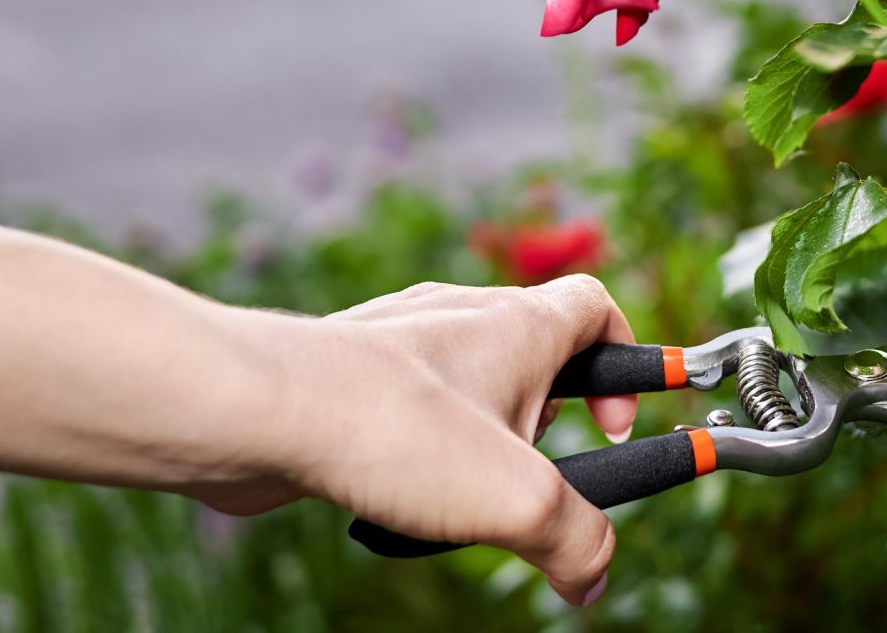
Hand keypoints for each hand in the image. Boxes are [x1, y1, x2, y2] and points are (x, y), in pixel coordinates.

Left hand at [201, 276, 636, 605]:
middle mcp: (461, 318)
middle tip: (531, 479)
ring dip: (478, 446)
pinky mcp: (352, 377)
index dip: (627, 361)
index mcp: (518, 325)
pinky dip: (417, 457)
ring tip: (457, 497)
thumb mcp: (519, 501)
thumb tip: (591, 579)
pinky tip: (396, 497)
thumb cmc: (394, 430)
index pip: (596, 306)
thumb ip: (577, 541)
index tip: (616, 426)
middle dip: (546, 427)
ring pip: (466, 389)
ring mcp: (401, 344)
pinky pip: (408, 414)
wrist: (259, 412)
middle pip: (534, 356)